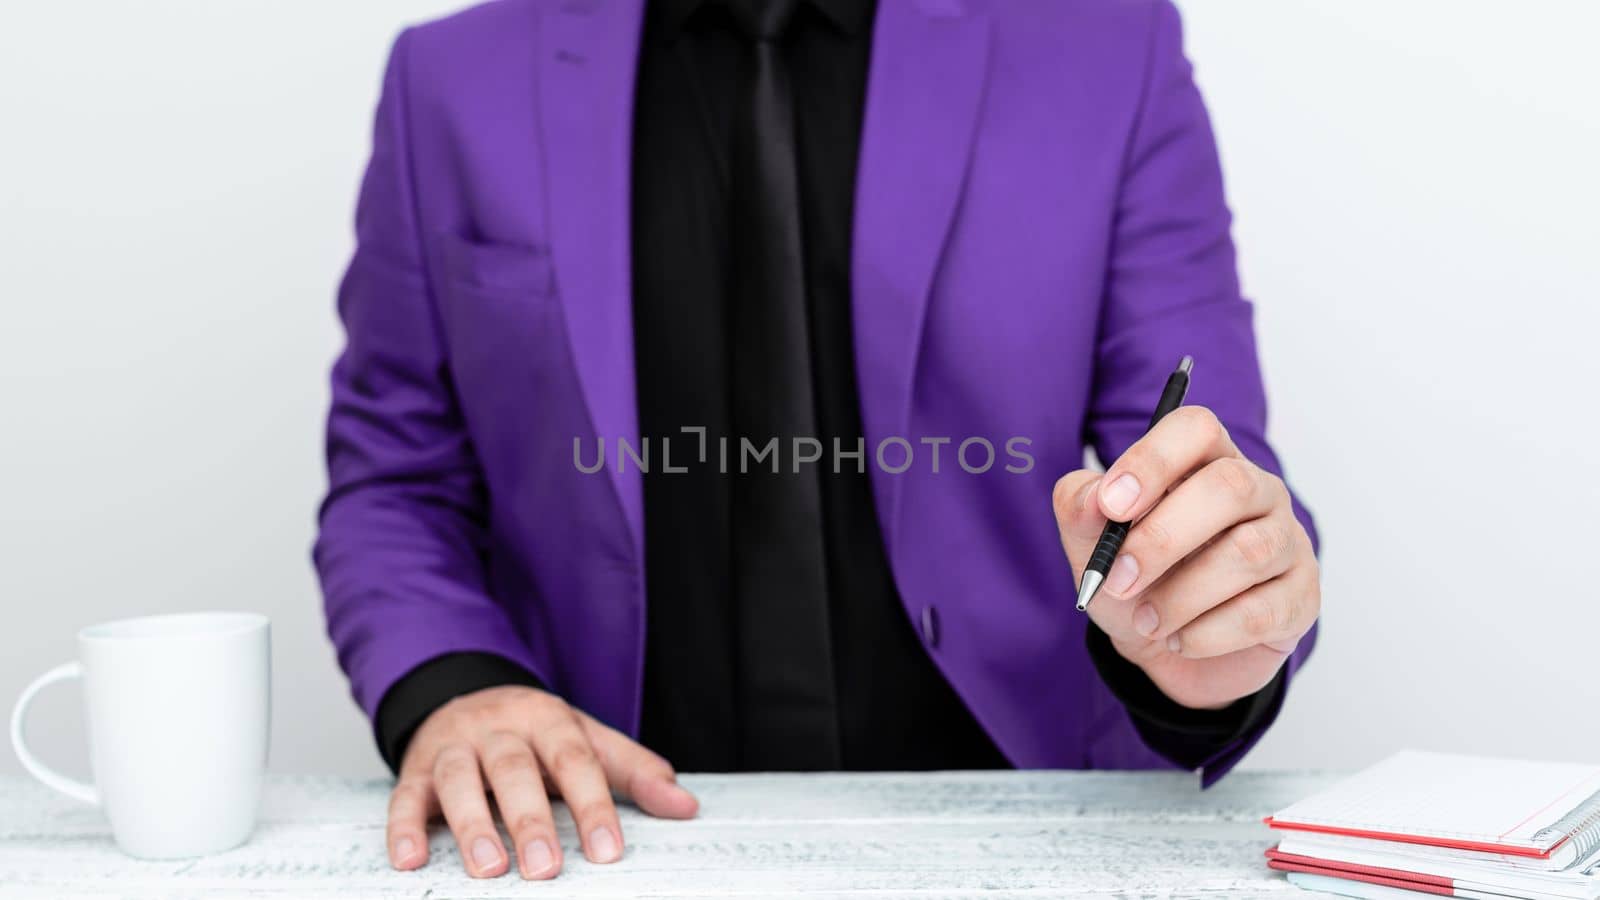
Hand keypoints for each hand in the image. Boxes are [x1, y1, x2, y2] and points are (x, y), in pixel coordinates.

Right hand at [387, 685, 697, 879]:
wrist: (464, 694)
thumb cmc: (536, 733)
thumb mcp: (589, 740)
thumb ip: (634, 772)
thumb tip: (685, 806)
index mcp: (547, 718)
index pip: (574, 759)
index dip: (592, 805)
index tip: (608, 850)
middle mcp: (498, 728)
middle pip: (513, 768)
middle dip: (530, 819)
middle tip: (545, 869)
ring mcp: (453, 747)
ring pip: (457, 780)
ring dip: (471, 825)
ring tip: (488, 869)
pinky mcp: (415, 770)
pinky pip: (404, 797)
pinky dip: (403, 828)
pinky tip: (411, 860)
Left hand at [1052, 406, 1319, 710]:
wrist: (1163, 650)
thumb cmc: (1135, 579)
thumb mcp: (1092, 544)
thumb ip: (1082, 508)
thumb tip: (1094, 498)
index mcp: (1205, 461)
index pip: (1196, 429)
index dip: (1153, 460)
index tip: (1111, 505)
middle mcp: (1257, 491)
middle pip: (1229, 486)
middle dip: (1163, 538)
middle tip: (1118, 579)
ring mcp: (1287, 542)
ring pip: (1247, 553)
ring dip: (1180, 597)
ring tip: (1147, 621)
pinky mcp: (1301, 597)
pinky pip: (1261, 612)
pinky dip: (1206, 634)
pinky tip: (1180, 639)